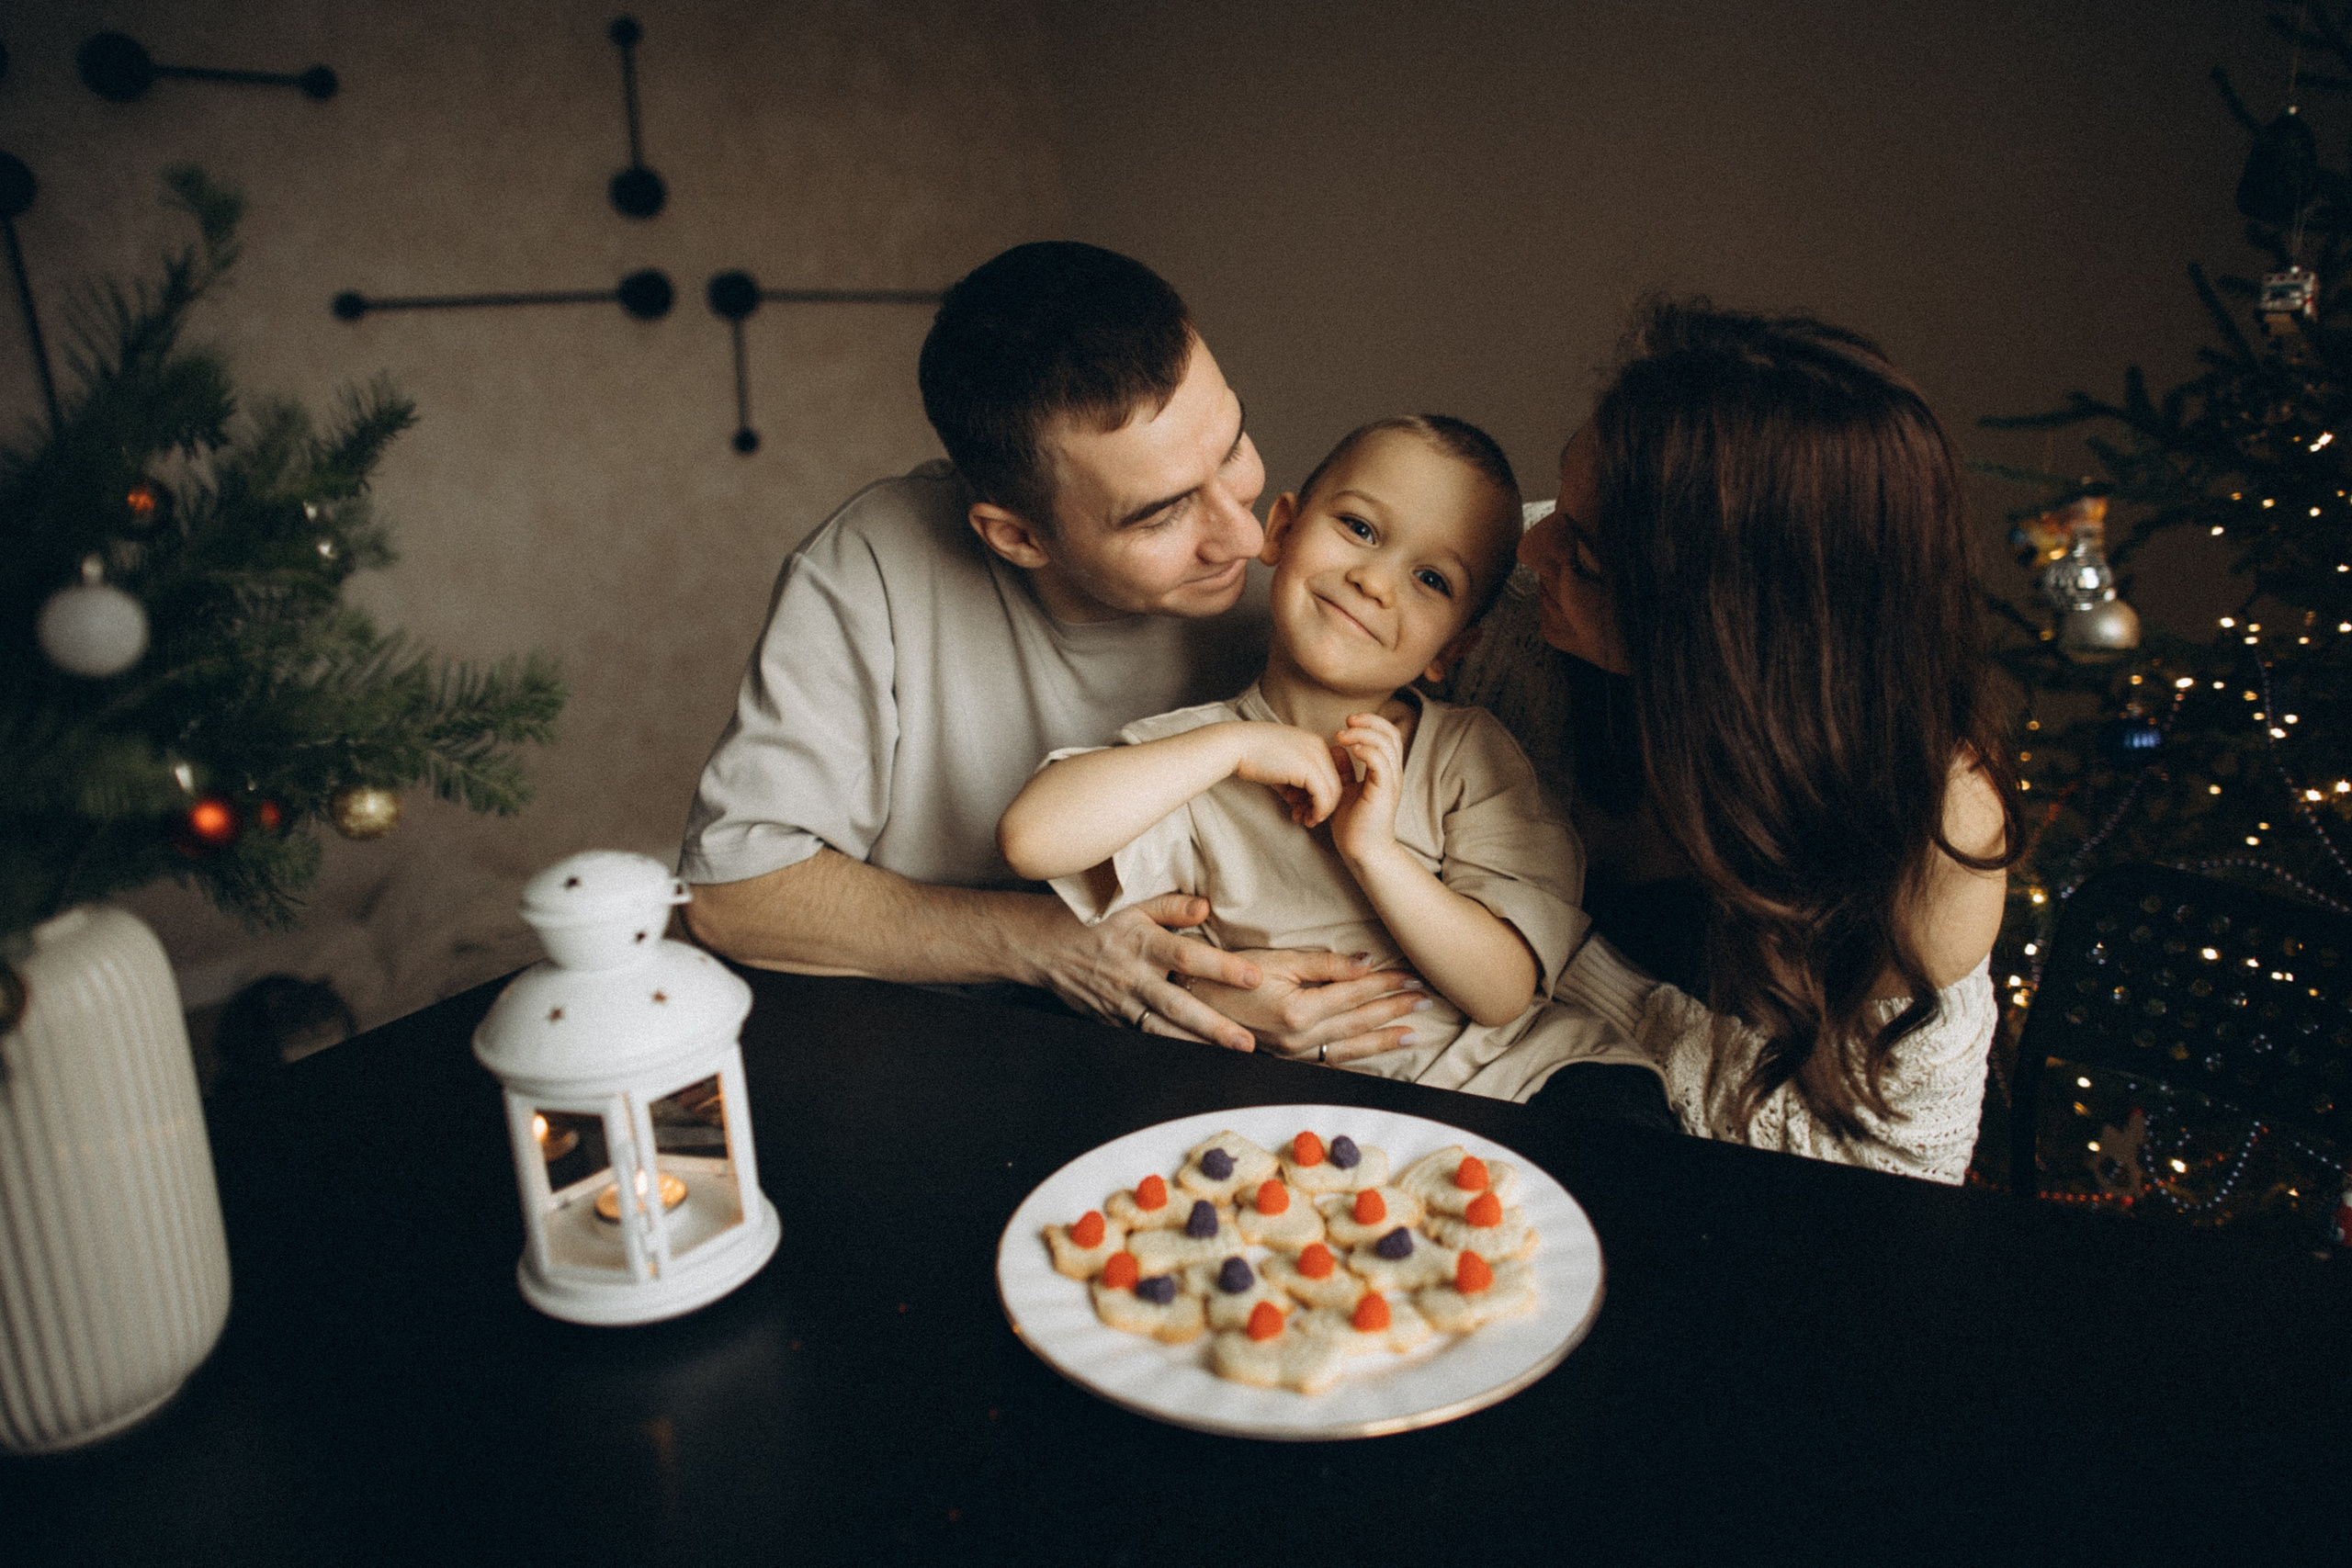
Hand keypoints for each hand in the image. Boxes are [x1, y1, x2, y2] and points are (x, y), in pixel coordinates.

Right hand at [1024, 893, 1264, 1051]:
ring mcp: (1122, 1004)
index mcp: (1141, 942)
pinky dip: (1173, 1050)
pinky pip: (1147, 1039)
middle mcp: (1133, 976)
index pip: (1187, 955)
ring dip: (1198, 1045)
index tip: (1255, 977)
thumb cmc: (1095, 921)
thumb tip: (1206, 907)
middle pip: (1179, 1005)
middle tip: (1248, 1042)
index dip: (1221, 967)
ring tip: (1232, 1057)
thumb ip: (1170, 905)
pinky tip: (1200, 1060)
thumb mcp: (1130, 904)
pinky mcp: (1114, 1022)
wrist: (1044, 948)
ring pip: (1164, 1030)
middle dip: (1215, 1026)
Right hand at [1183, 948, 1431, 1063]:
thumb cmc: (1231, 976)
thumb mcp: (1278, 961)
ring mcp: (1296, 1053)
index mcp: (1300, 1009)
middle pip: (1360, 1020)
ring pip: (1352, 1046)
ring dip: (1385, 1038)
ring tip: (1414, 1032)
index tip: (1411, 975)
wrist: (1194, 1004)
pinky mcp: (1290, 1060)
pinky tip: (1376, 1052)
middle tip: (1425, 998)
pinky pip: (1332, 1060)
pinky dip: (1359, 1056)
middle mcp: (1301, 1037)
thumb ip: (1324, 965)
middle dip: (1395, 1009)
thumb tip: (1365, 963)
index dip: (1386, 983)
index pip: (1356, 993)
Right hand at [1225, 721, 1345, 826]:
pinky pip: (1323, 796)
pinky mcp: (1309, 769)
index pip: (1330, 773)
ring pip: (1333, 792)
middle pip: (1335, 783)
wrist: (1236, 745)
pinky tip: (1305, 817)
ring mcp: (1316, 756)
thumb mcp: (1279, 765)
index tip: (1304, 807)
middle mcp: (1319, 747)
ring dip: (1321, 811)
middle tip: (1309, 819)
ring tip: (1307, 821)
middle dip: (1323, 805)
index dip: (1321, 795)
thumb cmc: (1252, 754)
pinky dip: (1318, 811)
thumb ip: (1292, 781)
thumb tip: (1298, 801)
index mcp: (1314, 743)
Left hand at [1328, 711, 1405, 863]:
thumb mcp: (1345, 790)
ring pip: (1386, 744)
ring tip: (1342, 735)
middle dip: (1369, 722)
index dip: (1371, 722)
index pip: (1388, 735)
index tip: (1348, 722)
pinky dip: (1366, 751)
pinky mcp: (1384, 792)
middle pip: (1390, 734)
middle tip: (1346, 722)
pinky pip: (1380, 763)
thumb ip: (1344, 769)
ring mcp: (1391, 782)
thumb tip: (1335, 748)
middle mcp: (1393, 773)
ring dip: (1363, 734)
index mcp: (1386, 771)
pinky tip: (1351, 749)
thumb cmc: (1354, 825)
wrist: (1362, 852)